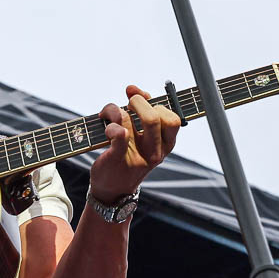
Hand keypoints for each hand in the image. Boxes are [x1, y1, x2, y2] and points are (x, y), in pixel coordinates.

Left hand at [90, 85, 180, 201]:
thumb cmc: (129, 156)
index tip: (143, 98)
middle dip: (137, 101)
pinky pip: (116, 133)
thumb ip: (143, 112)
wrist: (113, 189)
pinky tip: (105, 127)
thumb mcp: (143, 137)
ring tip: (107, 114)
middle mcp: (155, 152)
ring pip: (127, 119)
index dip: (157, 103)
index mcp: (166, 145)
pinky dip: (110, 125)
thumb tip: (133, 89)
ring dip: (114, 109)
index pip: (173, 119)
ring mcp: (137, 156)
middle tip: (127, 103)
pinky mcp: (118, 159)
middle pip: (153, 117)